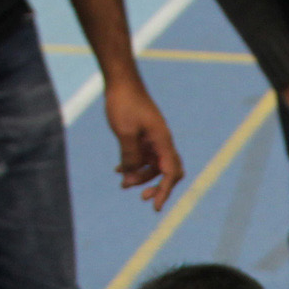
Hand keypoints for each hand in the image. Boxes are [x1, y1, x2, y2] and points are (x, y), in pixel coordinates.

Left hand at [105, 78, 183, 209]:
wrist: (121, 81)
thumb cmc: (124, 103)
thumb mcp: (124, 132)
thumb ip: (130, 156)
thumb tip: (129, 176)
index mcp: (163, 141)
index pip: (170, 173)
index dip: (164, 191)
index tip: (155, 207)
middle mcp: (162, 142)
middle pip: (168, 172)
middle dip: (158, 187)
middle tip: (143, 198)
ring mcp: (154, 140)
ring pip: (153, 166)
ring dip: (140, 177)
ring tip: (122, 183)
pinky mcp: (145, 136)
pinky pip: (143, 157)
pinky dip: (134, 166)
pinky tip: (118, 170)